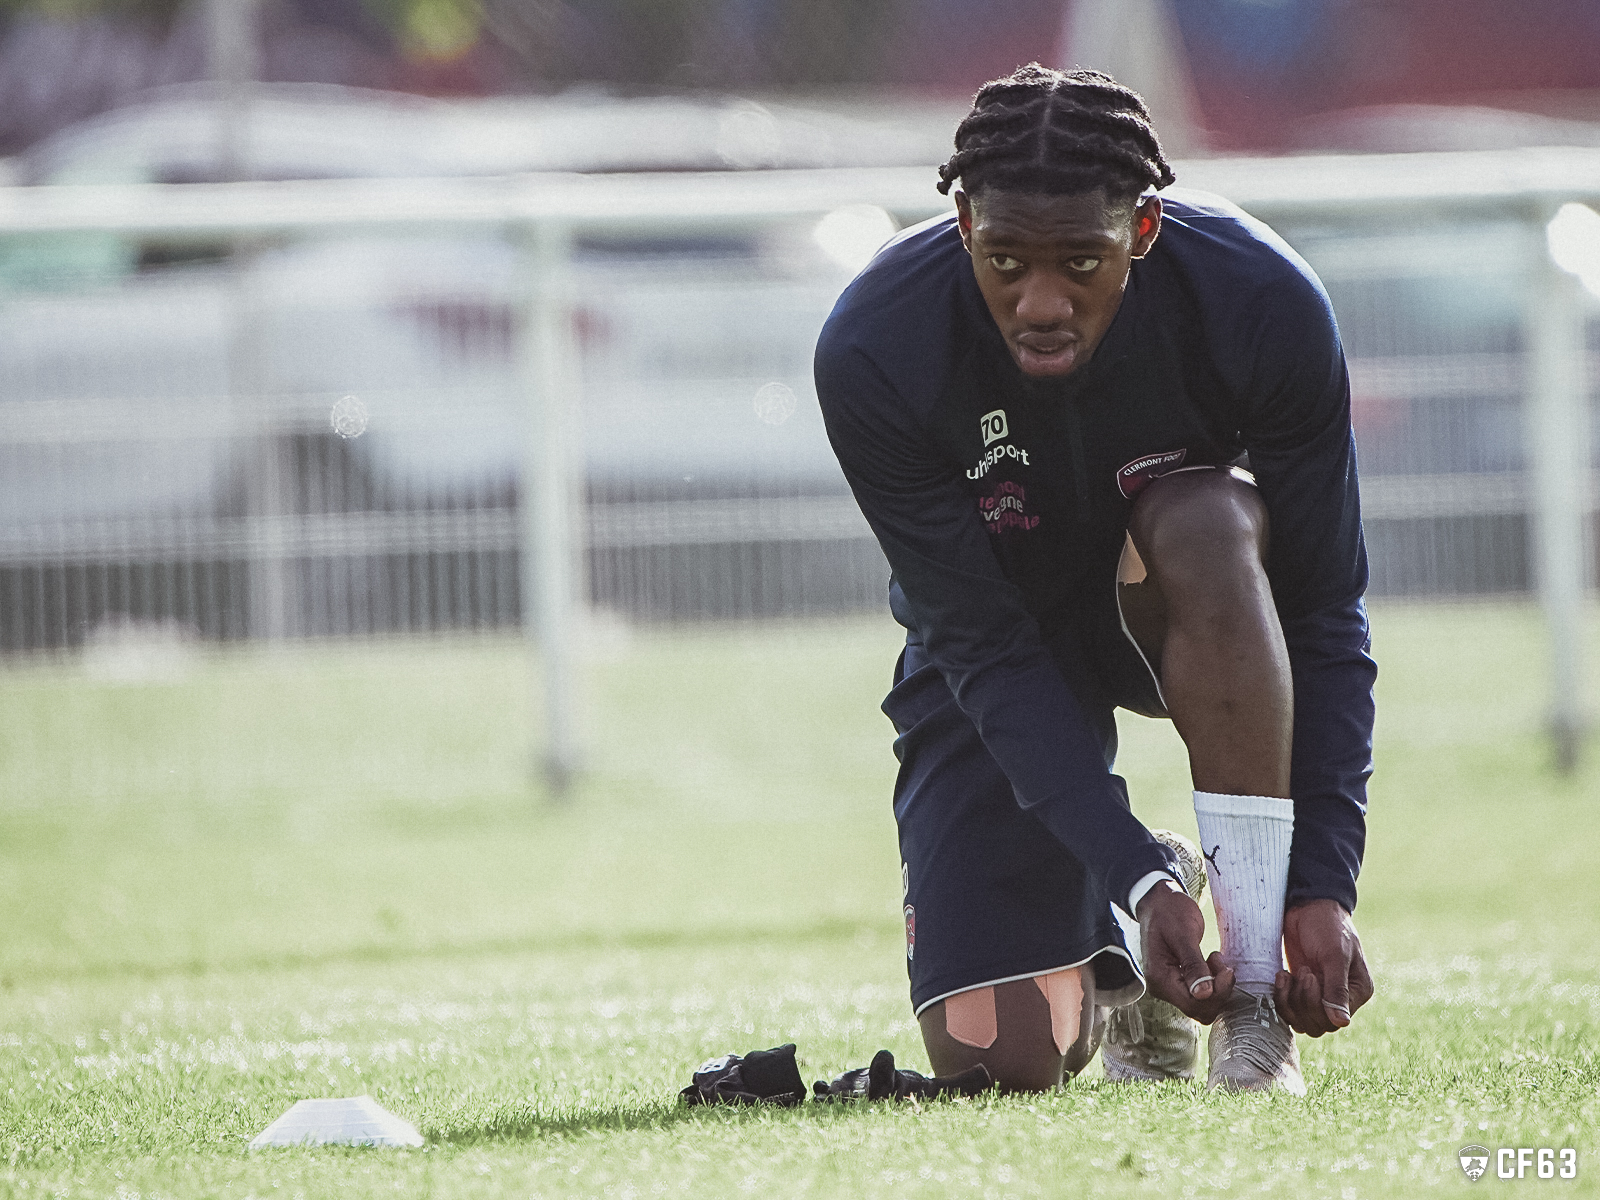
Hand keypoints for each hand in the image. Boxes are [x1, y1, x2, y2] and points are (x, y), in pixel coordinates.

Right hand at [1136, 884, 1234, 1022]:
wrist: (1158, 901)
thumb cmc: (1169, 912)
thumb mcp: (1183, 934)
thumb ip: (1193, 965)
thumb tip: (1203, 994)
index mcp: (1159, 978)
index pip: (1193, 1003)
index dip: (1215, 992)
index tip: (1226, 969)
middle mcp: (1162, 987)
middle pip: (1199, 1009)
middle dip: (1218, 991)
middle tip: (1222, 963)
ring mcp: (1170, 986)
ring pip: (1202, 1004)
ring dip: (1217, 986)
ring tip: (1216, 959)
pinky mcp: (1179, 981)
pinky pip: (1201, 994)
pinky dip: (1213, 982)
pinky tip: (1212, 962)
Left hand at [1274, 899, 1374, 1036]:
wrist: (1308, 905)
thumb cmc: (1327, 926)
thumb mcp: (1334, 955)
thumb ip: (1337, 989)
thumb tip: (1342, 1023)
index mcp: (1357, 991)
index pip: (1335, 1021)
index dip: (1316, 1005)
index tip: (1309, 974)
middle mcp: (1340, 998)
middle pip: (1317, 1024)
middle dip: (1302, 1001)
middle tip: (1301, 971)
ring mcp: (1318, 994)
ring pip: (1301, 1020)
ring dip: (1289, 1001)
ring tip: (1287, 974)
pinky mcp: (1298, 988)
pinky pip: (1288, 1008)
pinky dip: (1280, 997)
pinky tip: (1281, 975)